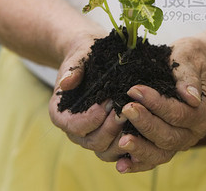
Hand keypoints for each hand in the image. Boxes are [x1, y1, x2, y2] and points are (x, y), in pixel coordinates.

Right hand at [48, 32, 126, 153]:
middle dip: (111, 128)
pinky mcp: (108, 138)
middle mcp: (74, 130)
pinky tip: (145, 134)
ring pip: (106, 150)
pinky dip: (131, 146)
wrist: (93, 58)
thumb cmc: (85, 55)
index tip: (108, 102)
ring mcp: (91, 136)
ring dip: (123, 138)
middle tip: (127, 110)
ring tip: (138, 120)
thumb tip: (66, 83)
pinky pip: (118, 151)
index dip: (91, 118)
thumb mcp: (78, 56)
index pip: (74, 125)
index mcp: (60, 114)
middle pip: (92, 141)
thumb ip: (73, 69)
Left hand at [111, 36, 205, 172]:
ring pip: (161, 154)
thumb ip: (188, 77)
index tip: (134, 90)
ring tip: (121, 142)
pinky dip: (138, 163)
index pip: (179, 113)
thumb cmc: (189, 58)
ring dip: (140, 149)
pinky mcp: (167, 145)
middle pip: (169, 137)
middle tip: (125, 109)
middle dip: (145, 124)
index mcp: (205, 112)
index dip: (156, 104)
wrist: (190, 64)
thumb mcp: (189, 58)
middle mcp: (195, 132)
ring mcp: (181, 141)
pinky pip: (153, 159)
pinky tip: (121, 165)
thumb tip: (190, 97)